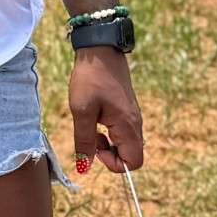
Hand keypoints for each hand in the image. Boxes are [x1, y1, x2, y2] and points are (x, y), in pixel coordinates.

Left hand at [69, 50, 143, 174]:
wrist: (100, 50)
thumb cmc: (90, 78)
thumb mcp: (81, 111)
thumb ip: (84, 141)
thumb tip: (85, 166)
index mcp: (128, 126)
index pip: (133, 162)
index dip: (113, 164)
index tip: (94, 150)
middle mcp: (135, 124)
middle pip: (131, 155)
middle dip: (110, 155)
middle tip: (91, 139)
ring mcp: (133, 117)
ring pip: (125, 144)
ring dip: (108, 144)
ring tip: (91, 126)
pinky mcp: (127, 110)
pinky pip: (122, 132)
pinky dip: (109, 133)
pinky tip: (95, 118)